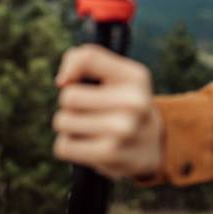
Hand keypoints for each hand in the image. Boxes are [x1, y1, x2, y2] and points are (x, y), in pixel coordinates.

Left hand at [52, 44, 162, 178]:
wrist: (150, 145)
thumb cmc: (122, 103)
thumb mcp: (115, 74)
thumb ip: (86, 60)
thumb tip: (62, 81)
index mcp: (136, 77)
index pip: (88, 58)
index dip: (71, 70)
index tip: (74, 81)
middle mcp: (134, 102)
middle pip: (68, 96)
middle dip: (71, 105)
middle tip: (91, 111)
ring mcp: (124, 130)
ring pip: (63, 121)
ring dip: (69, 126)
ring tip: (91, 128)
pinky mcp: (110, 155)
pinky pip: (63, 146)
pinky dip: (69, 146)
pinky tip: (88, 145)